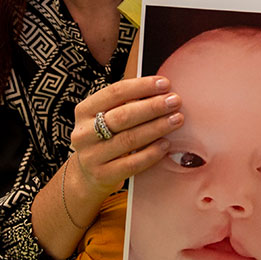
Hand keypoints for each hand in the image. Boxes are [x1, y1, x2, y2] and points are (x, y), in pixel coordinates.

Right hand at [69, 75, 183, 200]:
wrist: (89, 175)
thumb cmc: (105, 138)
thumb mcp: (107, 117)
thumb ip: (126, 104)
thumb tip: (161, 91)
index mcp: (84, 111)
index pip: (114, 92)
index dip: (141, 86)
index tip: (164, 84)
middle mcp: (84, 133)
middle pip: (122, 116)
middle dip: (153, 107)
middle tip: (175, 101)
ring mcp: (91, 156)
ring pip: (129, 139)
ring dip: (157, 127)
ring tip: (177, 119)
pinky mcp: (102, 175)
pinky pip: (131, 163)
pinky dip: (151, 153)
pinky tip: (166, 144)